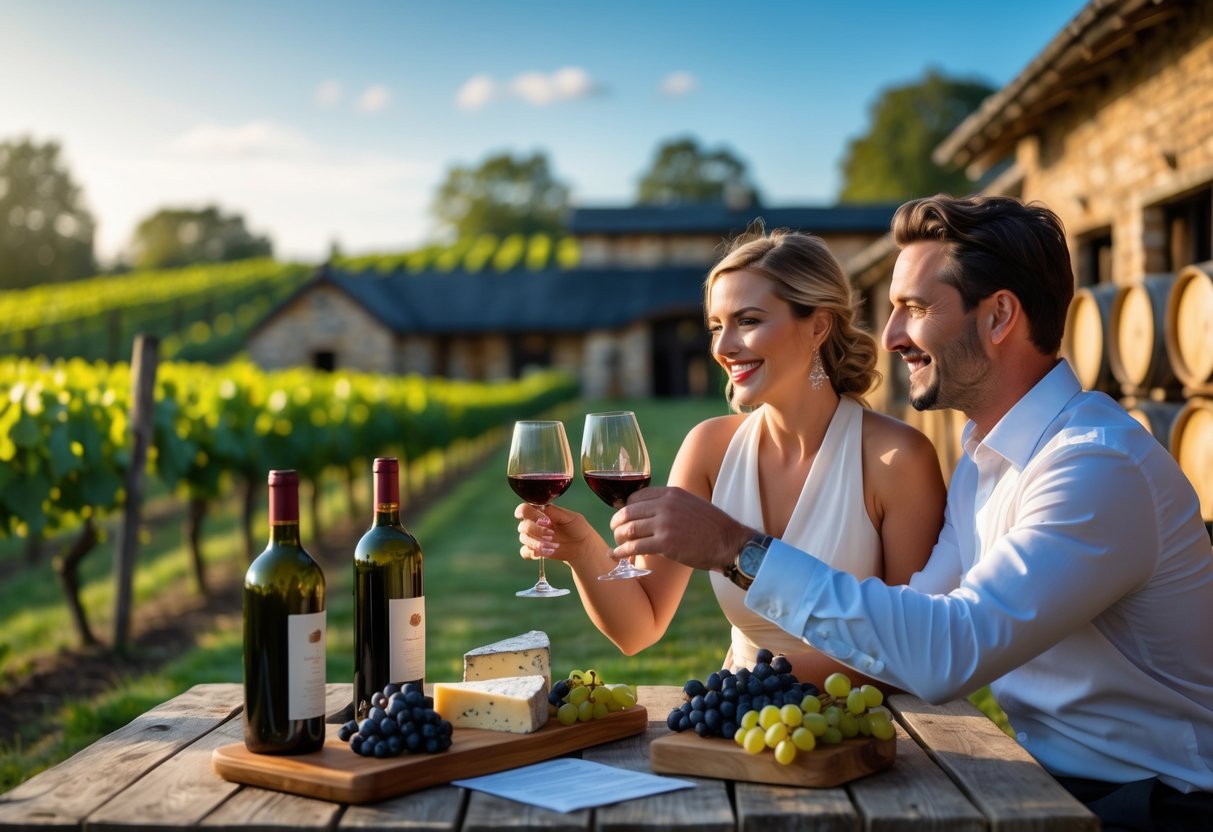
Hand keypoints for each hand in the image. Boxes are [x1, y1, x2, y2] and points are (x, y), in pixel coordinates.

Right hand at [515, 502, 596, 562]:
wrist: (582, 546)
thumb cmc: (577, 528)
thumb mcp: (570, 517)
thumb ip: (554, 511)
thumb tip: (540, 508)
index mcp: (540, 512)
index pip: (524, 509)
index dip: (530, 514)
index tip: (545, 520)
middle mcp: (534, 524)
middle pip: (523, 525)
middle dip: (536, 530)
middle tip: (551, 534)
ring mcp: (534, 537)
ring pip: (523, 538)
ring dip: (537, 542)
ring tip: (553, 545)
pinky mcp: (535, 550)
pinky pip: (524, 552)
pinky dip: (531, 553)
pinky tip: (541, 553)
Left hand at [609, 486, 754, 571]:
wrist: (730, 543)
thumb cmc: (713, 528)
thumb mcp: (692, 505)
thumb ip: (673, 505)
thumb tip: (655, 512)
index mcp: (672, 493)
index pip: (637, 496)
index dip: (626, 507)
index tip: (623, 517)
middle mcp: (666, 505)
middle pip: (629, 511)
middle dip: (618, 523)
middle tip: (615, 530)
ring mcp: (665, 523)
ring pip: (629, 528)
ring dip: (618, 537)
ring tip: (616, 545)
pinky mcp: (665, 543)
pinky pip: (635, 546)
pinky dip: (621, 552)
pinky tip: (615, 556)